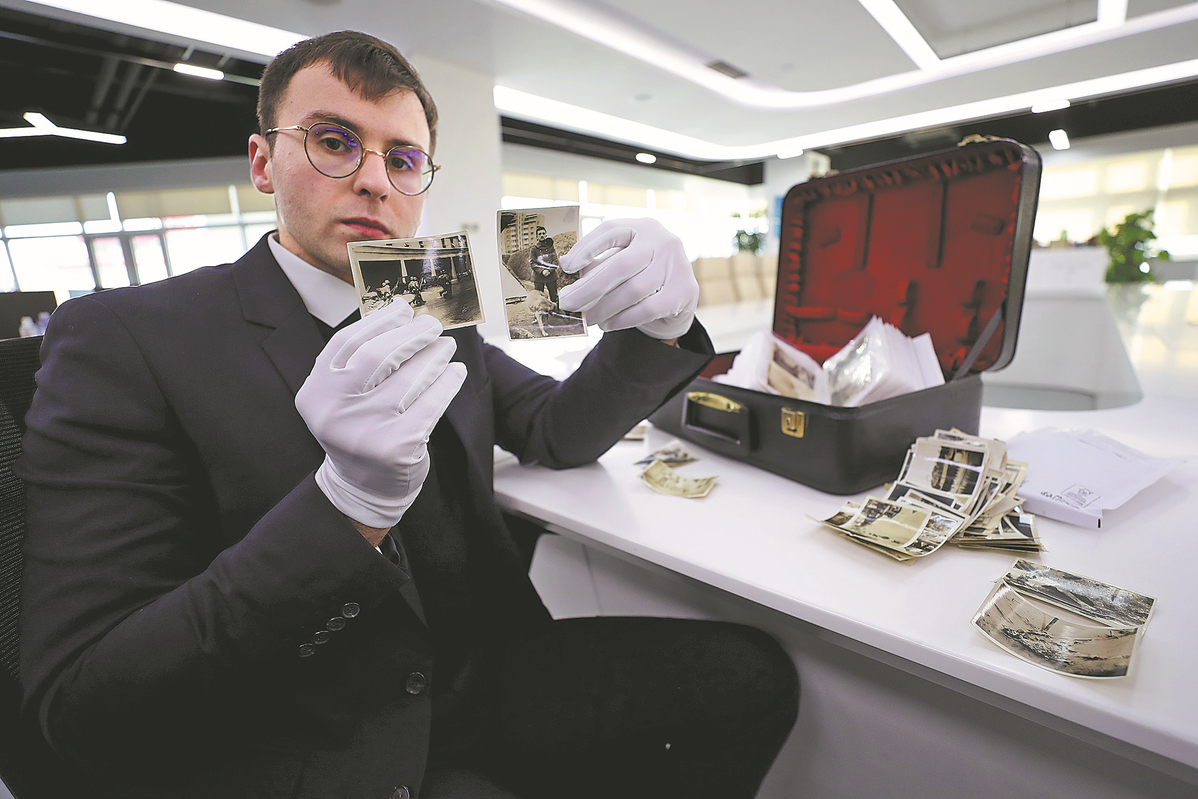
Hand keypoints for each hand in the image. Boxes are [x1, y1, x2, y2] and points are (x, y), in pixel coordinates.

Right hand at [295, 302, 466, 530]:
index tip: (403, 309)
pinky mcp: (397, 448)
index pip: (348, 342)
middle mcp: (335, 411)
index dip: (380, 321)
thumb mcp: (344, 395)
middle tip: (432, 325)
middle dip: (412, 334)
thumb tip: (400, 312)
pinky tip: (455, 372)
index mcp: (316, 392)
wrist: (365, 487)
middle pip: (379, 355)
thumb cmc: (360, 427)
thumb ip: (359, 359)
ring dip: (434, 356)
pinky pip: (431, 403)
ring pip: (410, 378)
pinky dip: (447, 383)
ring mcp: (366, 431)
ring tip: (446, 347)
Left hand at [558, 218, 698, 340]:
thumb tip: (567, 284)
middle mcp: (663, 241)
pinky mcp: (685, 292)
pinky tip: (607, 324)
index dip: (586, 247)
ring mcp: (677, 265)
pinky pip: (647, 309)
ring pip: (633, 290)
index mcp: (642, 227)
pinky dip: (623, 319)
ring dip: (604, 308)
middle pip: (621, 265)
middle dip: (590, 288)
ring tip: (587, 318)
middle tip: (567, 304)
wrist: (677, 298)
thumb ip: (598, 267)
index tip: (565, 266)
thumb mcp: (620, 262)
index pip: (611, 230)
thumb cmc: (640, 275)